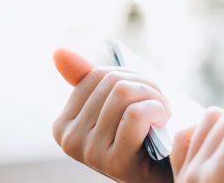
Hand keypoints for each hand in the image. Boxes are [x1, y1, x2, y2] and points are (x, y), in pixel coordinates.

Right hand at [52, 48, 172, 182]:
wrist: (164, 175)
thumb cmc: (142, 138)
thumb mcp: (115, 108)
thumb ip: (87, 82)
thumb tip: (59, 52)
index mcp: (63, 125)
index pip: (97, 75)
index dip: (130, 76)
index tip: (145, 93)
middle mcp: (70, 140)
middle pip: (113, 83)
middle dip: (146, 86)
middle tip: (161, 103)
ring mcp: (90, 153)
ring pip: (124, 94)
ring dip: (156, 98)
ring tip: (163, 113)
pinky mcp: (115, 162)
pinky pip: (136, 113)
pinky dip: (158, 110)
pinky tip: (164, 122)